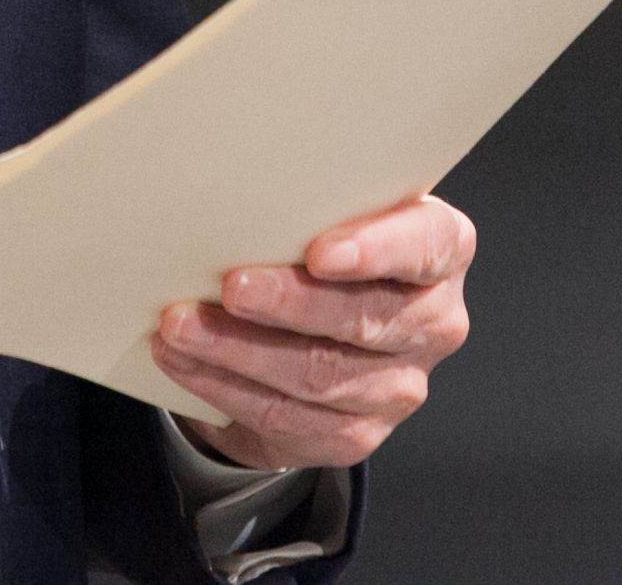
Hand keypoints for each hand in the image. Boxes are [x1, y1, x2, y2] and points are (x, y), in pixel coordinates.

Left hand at [151, 195, 472, 469]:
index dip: (376, 250)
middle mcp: (432, 322)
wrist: (315, 329)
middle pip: (363, 317)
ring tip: (180, 325)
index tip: (320, 252)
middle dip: (288, 303)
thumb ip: (311, 201)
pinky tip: (184, 361)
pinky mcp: (355, 433)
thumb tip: (236, 188)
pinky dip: (224, 386)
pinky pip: (286, 416)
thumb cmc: (320, 248)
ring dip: (237, 350)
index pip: (427, 245)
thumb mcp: (330, 213)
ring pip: (318, 375)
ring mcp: (399, 386)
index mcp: (440, 251)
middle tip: (230, 287)